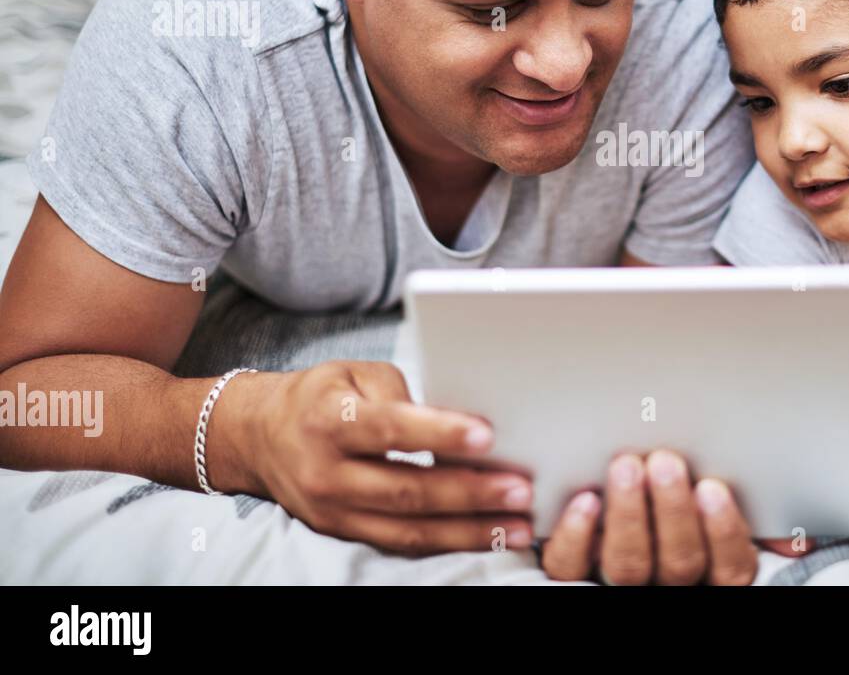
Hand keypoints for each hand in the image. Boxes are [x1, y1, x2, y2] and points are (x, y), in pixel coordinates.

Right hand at [237, 361, 533, 553]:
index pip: (391, 429)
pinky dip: (448, 542)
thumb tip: (457, 418)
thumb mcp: (355, 373)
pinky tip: (486, 536)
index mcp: (329, 420)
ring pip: (409, 529)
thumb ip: (403, 393)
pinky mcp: (343, 532)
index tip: (487, 436)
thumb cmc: (321, 395)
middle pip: (406, 490)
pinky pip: (401, 543)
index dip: (440, 433)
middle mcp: (328, 471)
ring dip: (469, 530)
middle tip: (519, 489)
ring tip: (517, 525)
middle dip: (469, 493)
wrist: (260, 435)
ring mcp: (334, 510)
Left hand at [540, 450, 758, 584]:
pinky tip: (585, 500)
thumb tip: (797, 537)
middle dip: (673, 510)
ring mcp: (620, 582)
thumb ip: (759, 523)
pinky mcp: (574, 572)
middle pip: (679, 564)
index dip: (723, 532)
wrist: (623, 521)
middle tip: (665, 462)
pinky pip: (571, 567)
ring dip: (629, 512)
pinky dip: (576, 534)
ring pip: (628, 564)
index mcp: (711, 571)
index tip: (713, 488)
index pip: (730, 570)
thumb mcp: (725, 521)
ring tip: (628, 465)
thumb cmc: (687, 512)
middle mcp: (669, 584)